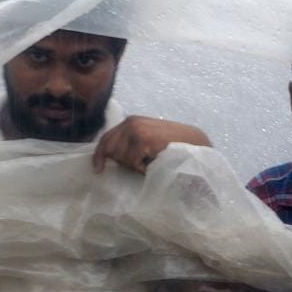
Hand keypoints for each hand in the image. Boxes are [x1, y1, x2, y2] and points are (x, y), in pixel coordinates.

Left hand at [92, 116, 211, 173]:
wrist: (194, 142)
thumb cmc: (172, 144)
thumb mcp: (148, 138)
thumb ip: (130, 141)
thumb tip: (110, 156)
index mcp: (130, 121)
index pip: (106, 138)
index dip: (99, 155)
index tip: (98, 169)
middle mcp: (130, 122)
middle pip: (111, 151)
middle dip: (123, 162)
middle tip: (141, 164)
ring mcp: (136, 130)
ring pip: (122, 159)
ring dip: (135, 166)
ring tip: (151, 161)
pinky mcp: (143, 140)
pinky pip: (134, 163)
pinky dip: (143, 168)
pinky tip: (155, 162)